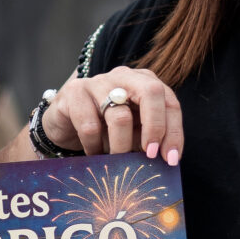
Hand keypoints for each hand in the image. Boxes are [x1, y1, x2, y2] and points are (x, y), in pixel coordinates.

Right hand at [39, 66, 183, 162]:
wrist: (64, 122)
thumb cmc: (105, 127)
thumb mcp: (133, 131)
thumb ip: (149, 139)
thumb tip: (168, 159)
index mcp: (145, 82)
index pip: (169, 102)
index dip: (174, 132)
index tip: (172, 159)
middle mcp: (124, 76)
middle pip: (151, 92)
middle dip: (155, 127)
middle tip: (150, 155)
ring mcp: (98, 81)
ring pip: (120, 117)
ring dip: (121, 147)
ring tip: (117, 162)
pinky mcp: (74, 92)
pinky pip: (90, 127)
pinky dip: (94, 147)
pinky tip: (93, 152)